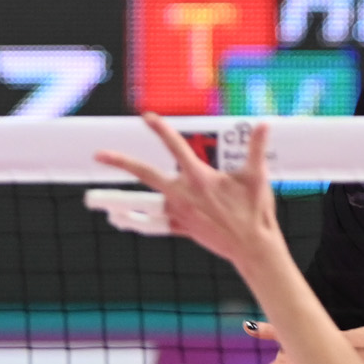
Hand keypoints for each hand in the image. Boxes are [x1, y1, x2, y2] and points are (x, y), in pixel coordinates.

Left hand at [96, 114, 284, 271]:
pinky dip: (140, 221)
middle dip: (121, 163)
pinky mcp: (183, 227)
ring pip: (146, 204)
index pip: (176, 147)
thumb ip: (256, 148)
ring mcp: (180, 212)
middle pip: (146, 174)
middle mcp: (184, 194)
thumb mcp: (256, 176)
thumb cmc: (255, 210)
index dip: (161, 130)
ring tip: (99, 203)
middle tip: (98, 155)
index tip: (147, 117)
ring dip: (122, 202)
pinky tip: (123, 220)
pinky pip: (157, 224)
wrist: (252, 246)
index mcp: (200, 178)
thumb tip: (265, 123)